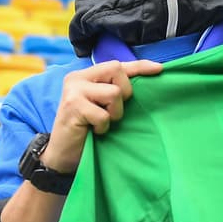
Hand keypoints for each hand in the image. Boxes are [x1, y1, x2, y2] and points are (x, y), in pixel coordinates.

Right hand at [42, 59, 162, 172]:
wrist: (62, 156)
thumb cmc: (86, 132)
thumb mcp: (102, 107)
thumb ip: (114, 91)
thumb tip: (147, 82)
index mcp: (86, 76)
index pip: (118, 65)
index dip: (140, 66)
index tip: (160, 69)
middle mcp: (78, 78)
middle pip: (117, 70)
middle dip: (124, 92)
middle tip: (112, 111)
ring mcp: (74, 90)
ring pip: (114, 93)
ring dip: (114, 113)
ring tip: (101, 123)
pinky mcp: (73, 106)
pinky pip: (104, 115)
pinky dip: (103, 127)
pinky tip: (92, 131)